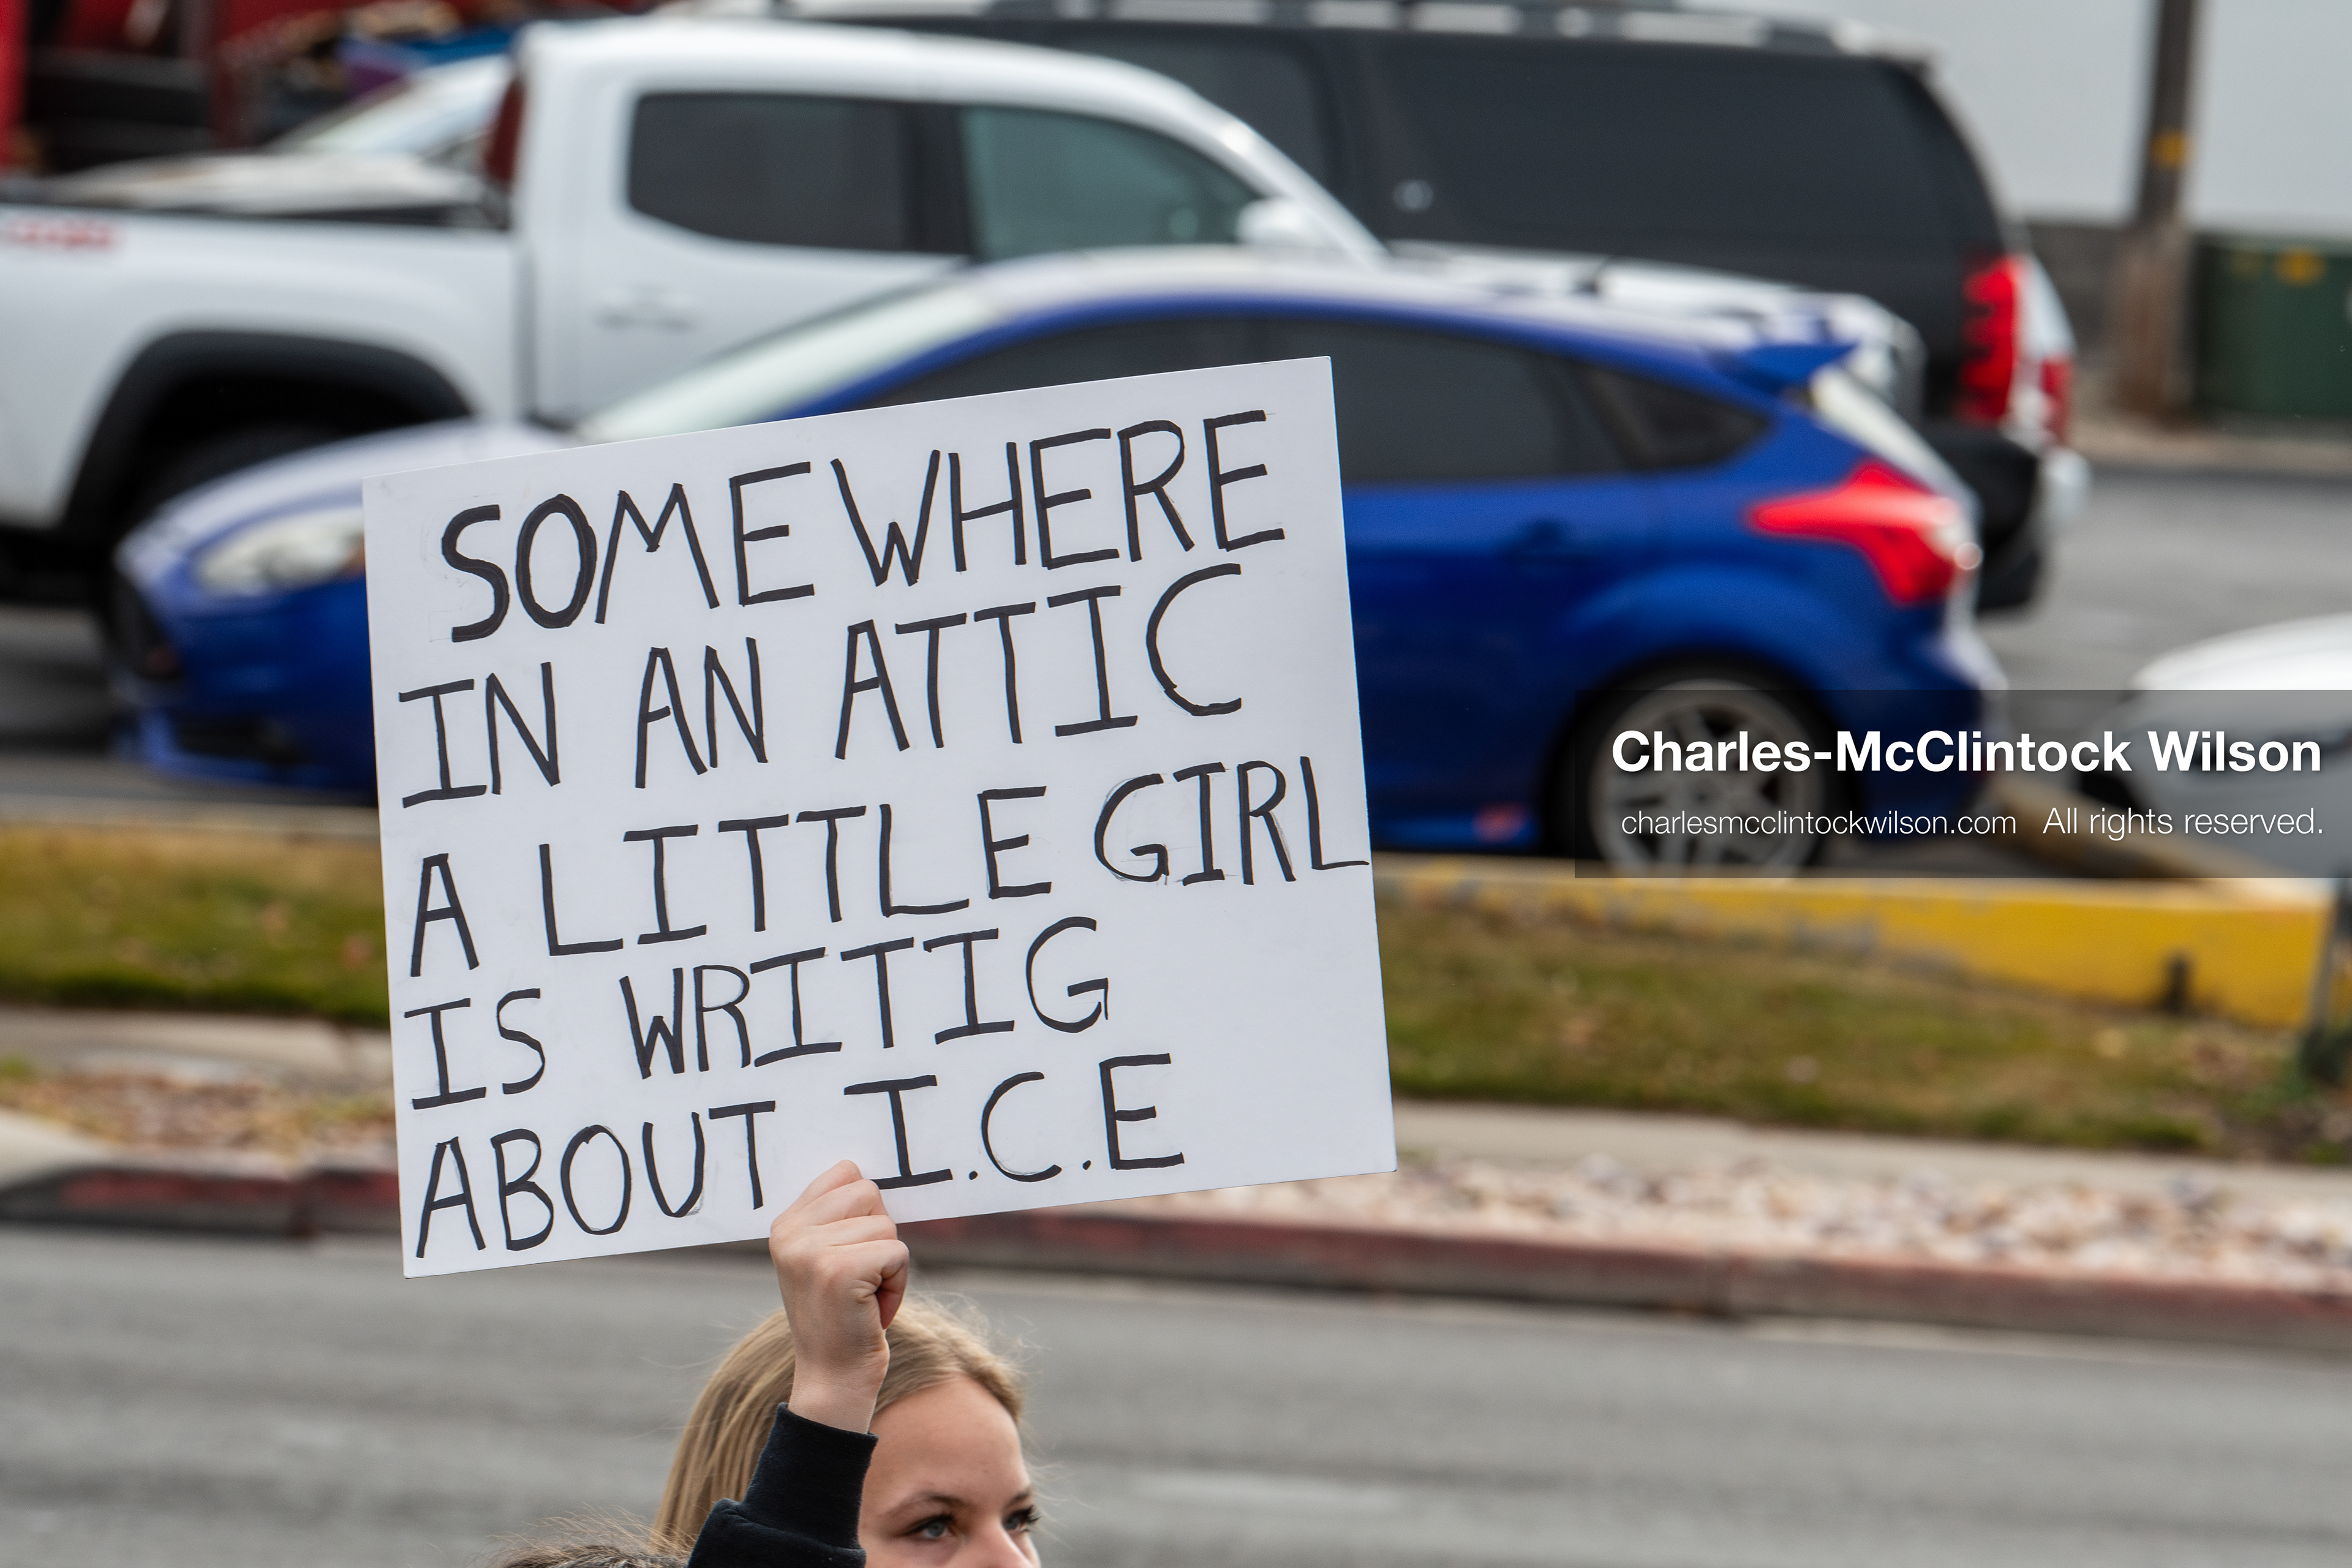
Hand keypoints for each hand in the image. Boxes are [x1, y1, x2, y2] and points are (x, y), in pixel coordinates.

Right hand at [769, 1160, 908, 1434]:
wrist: (832, 1378)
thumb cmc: (842, 1316)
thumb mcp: (825, 1257)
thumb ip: (838, 1217)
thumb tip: (870, 1176)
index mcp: (786, 1224)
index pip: (846, 1172)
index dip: (865, 1210)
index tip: (853, 1249)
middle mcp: (790, 1233)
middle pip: (870, 1192)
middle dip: (880, 1235)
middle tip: (861, 1277)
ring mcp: (811, 1251)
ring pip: (886, 1225)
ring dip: (890, 1264)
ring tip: (864, 1297)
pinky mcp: (839, 1271)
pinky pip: (897, 1251)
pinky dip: (897, 1283)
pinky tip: (872, 1309)